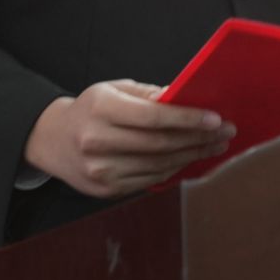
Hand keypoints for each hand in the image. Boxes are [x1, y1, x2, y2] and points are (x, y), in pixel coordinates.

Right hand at [23, 79, 234, 198]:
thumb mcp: (113, 90)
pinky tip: (191, 158)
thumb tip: (183, 97)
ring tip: (215, 145)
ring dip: (193, 155)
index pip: (153, 117)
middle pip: (160, 144)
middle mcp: (98, 141)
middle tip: (225, 131)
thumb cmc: (90, 109)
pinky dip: (175, 169)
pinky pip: (150, 180)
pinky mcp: (106, 190)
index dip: (187, 119)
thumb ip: (148, 95)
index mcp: (101, 109)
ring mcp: (101, 170)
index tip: (215, 118)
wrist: (53, 141)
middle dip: (198, 138)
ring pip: (159, 166)